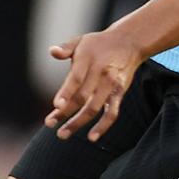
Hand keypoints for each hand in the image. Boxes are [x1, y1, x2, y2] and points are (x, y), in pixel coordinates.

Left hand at [45, 25, 144, 141]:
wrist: (129, 42)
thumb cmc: (98, 44)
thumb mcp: (80, 41)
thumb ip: (65, 48)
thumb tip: (52, 51)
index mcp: (88, 59)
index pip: (76, 79)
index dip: (66, 93)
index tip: (56, 106)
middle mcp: (100, 73)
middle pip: (82, 97)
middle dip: (65, 113)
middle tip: (49, 124)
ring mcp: (111, 84)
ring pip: (94, 108)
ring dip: (79, 123)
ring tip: (62, 134)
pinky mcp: (120, 93)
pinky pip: (112, 112)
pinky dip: (103, 126)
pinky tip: (92, 137)